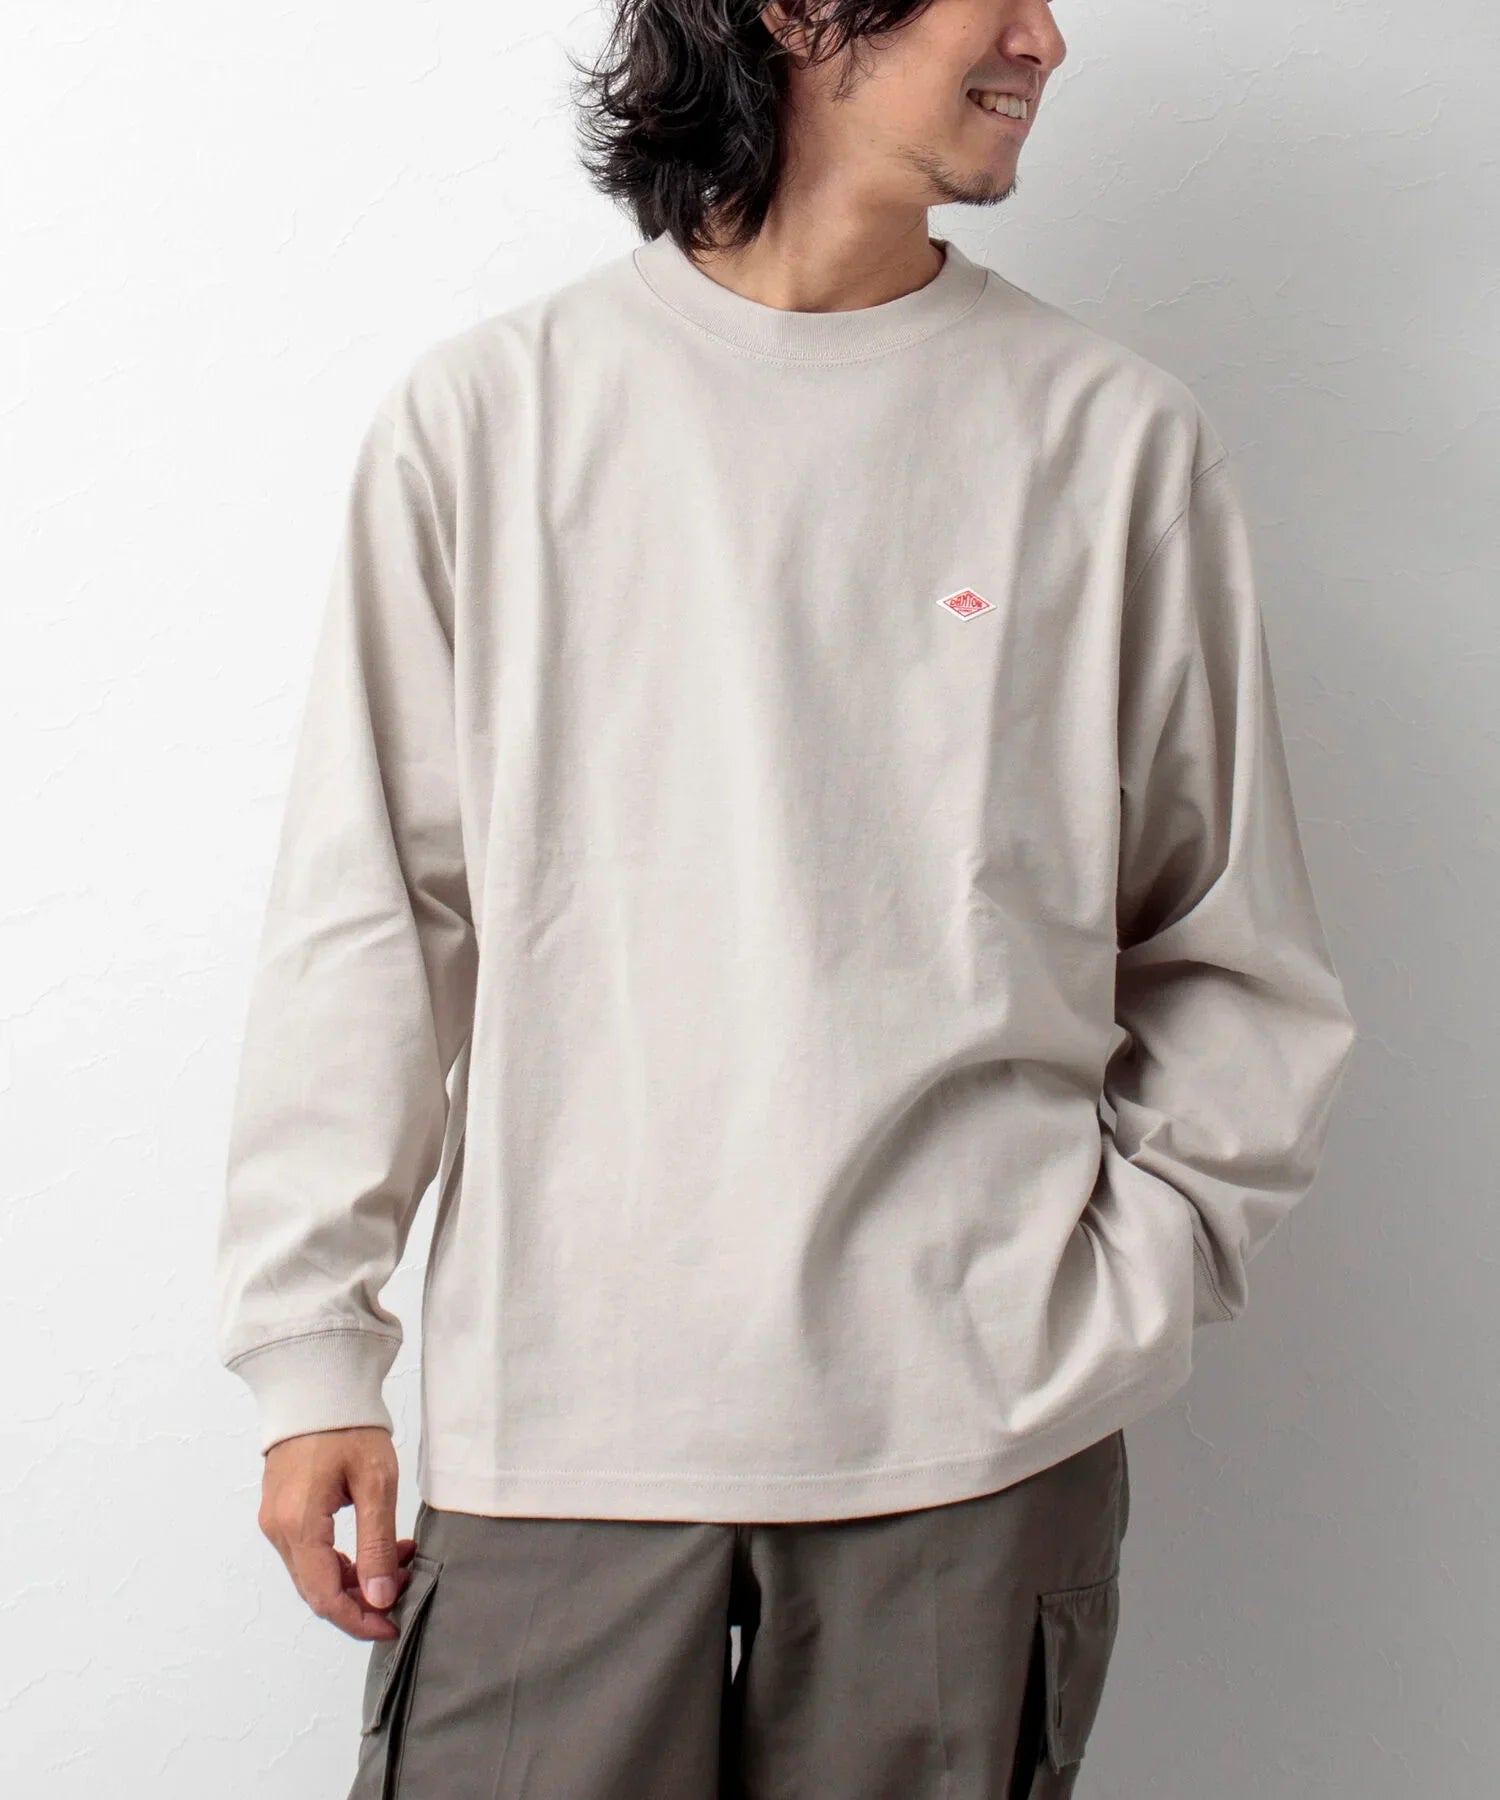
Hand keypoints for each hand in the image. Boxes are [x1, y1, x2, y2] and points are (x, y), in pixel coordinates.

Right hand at [258, 1426, 415, 1640]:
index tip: (392, 1625)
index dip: (359, 1621)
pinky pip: (311, 1554)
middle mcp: (278, 1530)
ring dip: (357, 1578)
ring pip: (315, 1574)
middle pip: (318, 1591)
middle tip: (404, 1584)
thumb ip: (377, 1544)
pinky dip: (344, 1560)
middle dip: (363, 1599)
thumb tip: (379, 1599)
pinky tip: (378, 1546)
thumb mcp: (376, 1483)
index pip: (325, 1597)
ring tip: (400, 1559)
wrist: (318, 1387)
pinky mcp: (282, 1512)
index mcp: (299, 1525)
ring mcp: (276, 1522)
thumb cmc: (348, 1427)